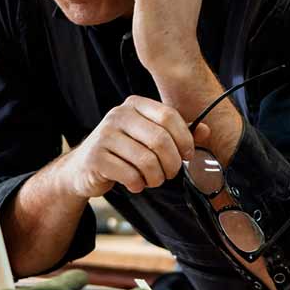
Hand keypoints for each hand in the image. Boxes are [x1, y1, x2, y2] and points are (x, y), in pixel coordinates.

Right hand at [47, 96, 210, 196]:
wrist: (84, 168)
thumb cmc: (123, 151)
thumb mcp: (149, 137)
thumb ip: (178, 132)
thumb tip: (205, 130)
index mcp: (134, 105)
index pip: (169, 116)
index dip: (185, 139)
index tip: (187, 155)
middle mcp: (118, 115)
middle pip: (160, 139)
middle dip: (172, 163)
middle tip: (170, 173)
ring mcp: (104, 136)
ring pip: (147, 160)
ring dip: (156, 177)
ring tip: (152, 180)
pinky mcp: (96, 157)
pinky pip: (130, 174)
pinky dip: (138, 184)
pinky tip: (135, 183)